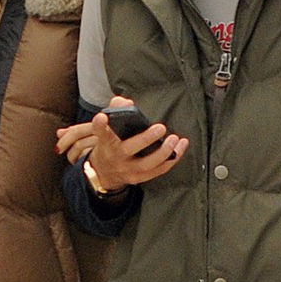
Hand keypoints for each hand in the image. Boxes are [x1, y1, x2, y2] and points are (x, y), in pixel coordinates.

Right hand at [56, 97, 187, 190]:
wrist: (104, 172)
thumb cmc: (110, 143)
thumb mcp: (108, 127)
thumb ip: (116, 109)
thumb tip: (128, 103)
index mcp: (106, 141)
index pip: (100, 132)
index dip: (100, 125)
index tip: (102, 117)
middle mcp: (115, 156)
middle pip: (128, 149)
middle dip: (146, 139)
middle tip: (160, 128)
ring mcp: (127, 169)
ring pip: (147, 164)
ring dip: (163, 152)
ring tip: (174, 139)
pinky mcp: (139, 177)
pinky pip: (158, 170)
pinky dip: (172, 159)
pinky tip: (180, 147)